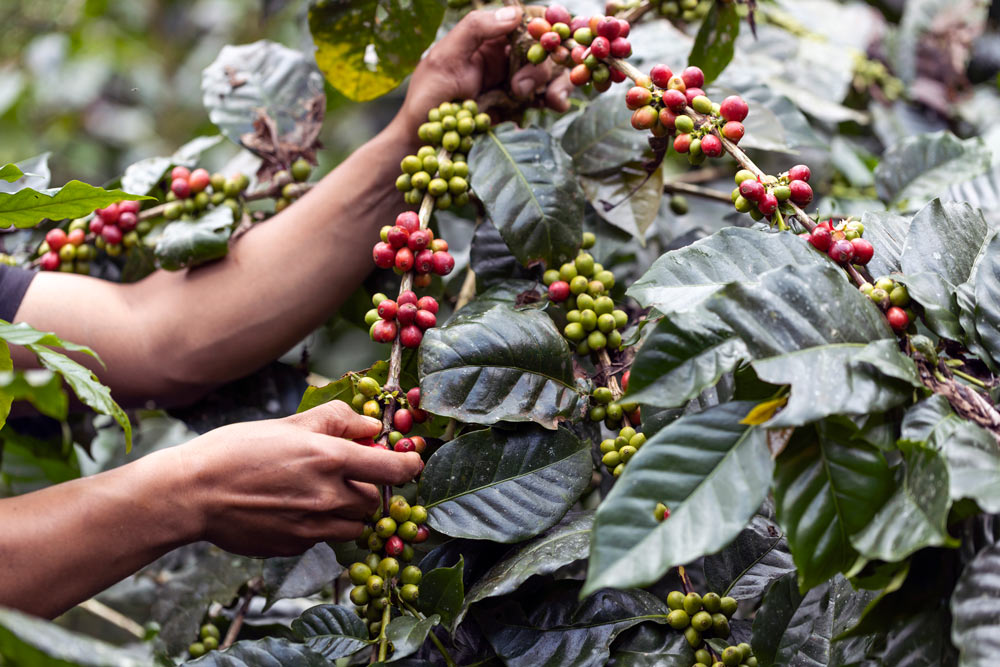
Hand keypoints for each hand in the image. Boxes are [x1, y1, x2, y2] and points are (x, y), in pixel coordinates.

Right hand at [166, 401, 421, 556]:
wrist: (192, 494)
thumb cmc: (236, 450)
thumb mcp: (289, 424)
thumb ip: (336, 421)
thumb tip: (372, 426)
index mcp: (330, 459)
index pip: (394, 470)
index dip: (409, 465)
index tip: (411, 461)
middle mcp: (328, 497)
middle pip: (374, 500)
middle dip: (367, 487)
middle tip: (344, 473)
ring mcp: (313, 527)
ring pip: (355, 525)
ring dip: (349, 511)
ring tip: (320, 493)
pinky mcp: (296, 547)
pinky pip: (325, 538)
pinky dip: (321, 526)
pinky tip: (293, 509)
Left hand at [396, 7, 572, 132]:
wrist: (424, 141)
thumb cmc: (427, 97)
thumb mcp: (444, 57)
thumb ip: (475, 30)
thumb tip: (515, 14)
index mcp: (487, 39)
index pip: (523, 23)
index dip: (542, 28)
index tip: (548, 41)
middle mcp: (503, 58)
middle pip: (541, 51)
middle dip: (542, 66)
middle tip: (520, 88)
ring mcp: (512, 82)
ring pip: (548, 73)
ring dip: (557, 83)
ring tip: (552, 100)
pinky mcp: (517, 107)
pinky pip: (544, 98)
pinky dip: (556, 99)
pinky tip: (555, 105)